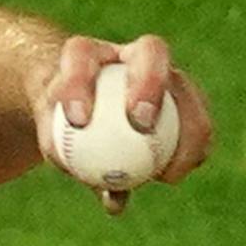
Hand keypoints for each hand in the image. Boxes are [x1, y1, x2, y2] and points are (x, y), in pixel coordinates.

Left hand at [34, 33, 215, 214]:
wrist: (79, 109)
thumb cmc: (59, 123)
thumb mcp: (49, 137)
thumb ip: (70, 158)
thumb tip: (108, 194)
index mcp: (87, 54)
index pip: (79, 55)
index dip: (78, 82)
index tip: (78, 120)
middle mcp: (132, 54)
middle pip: (151, 51)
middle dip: (149, 84)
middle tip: (142, 125)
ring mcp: (164, 71)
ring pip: (186, 87)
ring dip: (186, 129)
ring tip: (169, 173)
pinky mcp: (183, 95)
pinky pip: (197, 120)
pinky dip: (191, 149)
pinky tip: (175, 175)